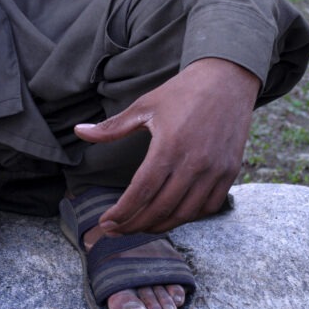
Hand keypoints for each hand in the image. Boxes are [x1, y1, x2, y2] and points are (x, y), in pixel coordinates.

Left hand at [76, 57, 260, 237]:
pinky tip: (172, 215)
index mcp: (169, 146)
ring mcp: (215, 170)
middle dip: (135, 225)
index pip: (142, 191)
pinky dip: (189, 216)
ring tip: (140, 226)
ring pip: (185, 213)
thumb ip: (112, 127)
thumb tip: (79, 131)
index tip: (106, 222)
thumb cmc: (182, 91)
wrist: (227, 79)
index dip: (122, 212)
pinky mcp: (230, 171)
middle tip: (116, 230)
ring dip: (160, 225)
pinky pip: (209, 207)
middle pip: (161, 208)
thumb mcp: (144, 106)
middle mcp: (194, 163)